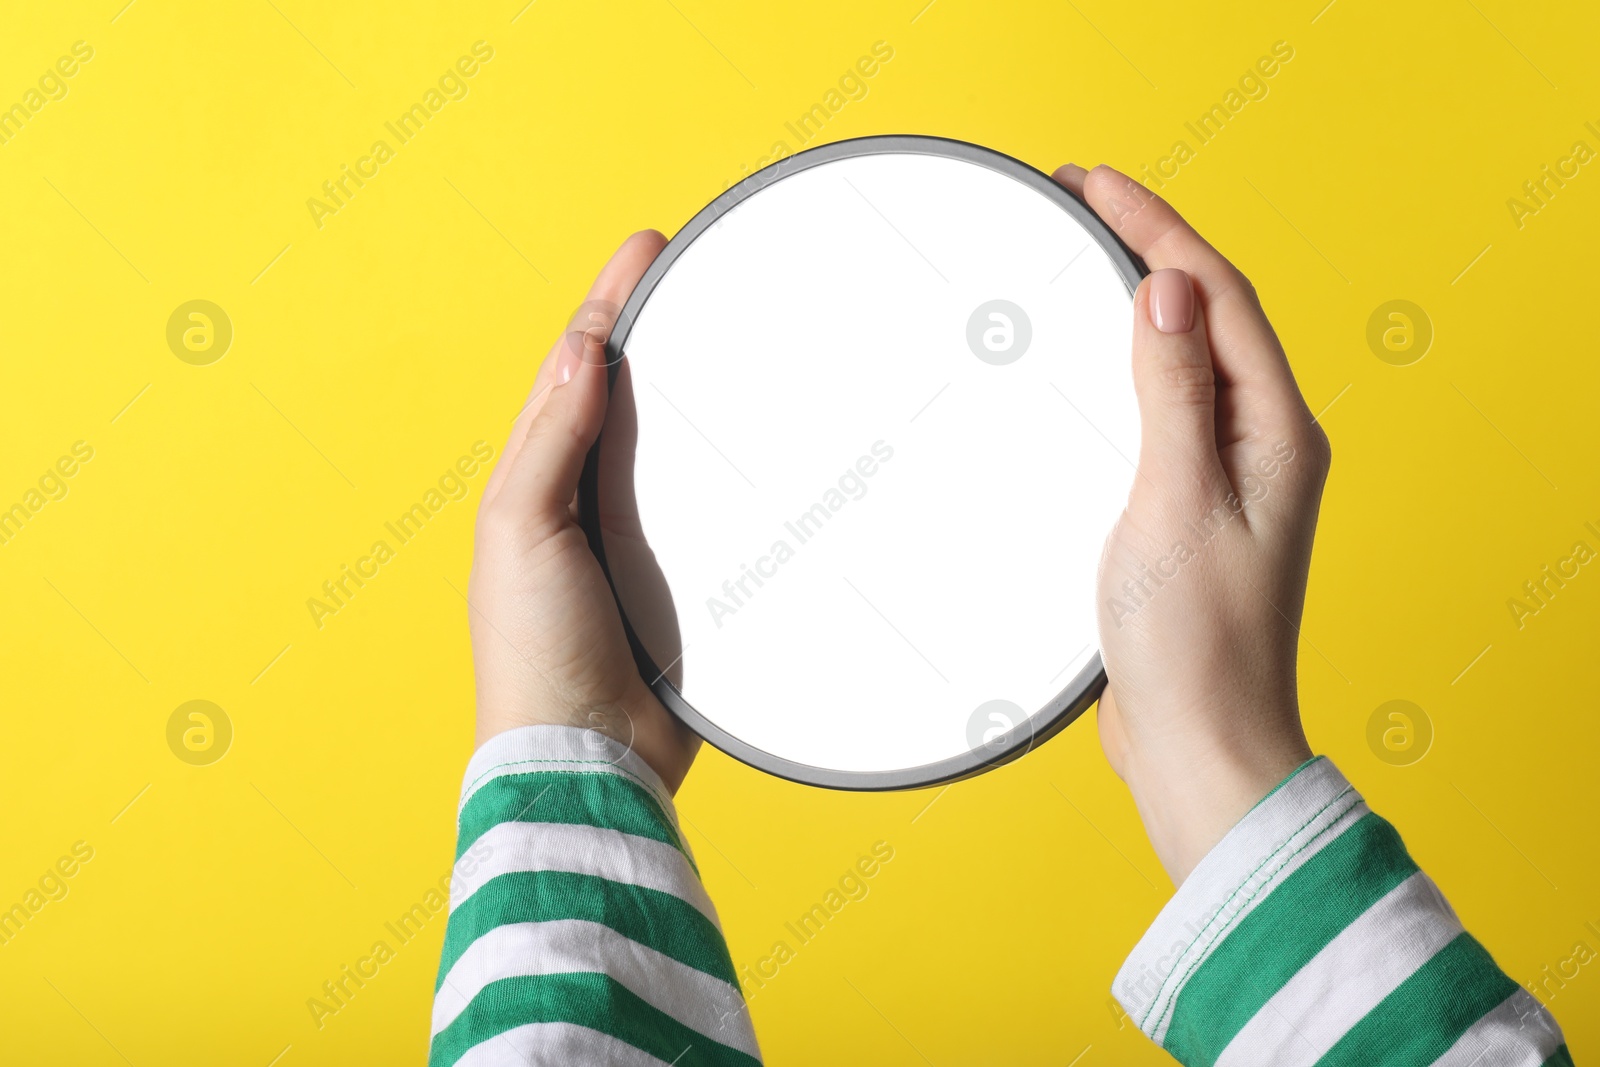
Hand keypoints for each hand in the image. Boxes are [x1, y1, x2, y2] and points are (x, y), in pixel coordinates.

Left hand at [467, 230, 700, 792]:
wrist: (590, 754)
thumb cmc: (536, 651)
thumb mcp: (521, 531)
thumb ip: (551, 443)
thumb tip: (581, 355)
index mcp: (535, 483)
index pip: (573, 371)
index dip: (605, 306)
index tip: (643, 248)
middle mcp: (584, 504)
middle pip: (623, 397)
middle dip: (650, 330)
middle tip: (688, 269)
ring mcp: (637, 542)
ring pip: (671, 448)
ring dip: (693, 392)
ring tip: (726, 330)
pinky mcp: (685, 581)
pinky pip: (710, 507)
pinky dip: (730, 468)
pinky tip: (759, 445)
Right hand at [1054, 164, 1329, 884]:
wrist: (1196, 745)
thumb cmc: (1196, 647)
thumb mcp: (1175, 506)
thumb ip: (1172, 397)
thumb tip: (1167, 292)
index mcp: (1275, 434)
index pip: (1219, 298)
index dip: (1159, 227)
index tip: (1096, 183)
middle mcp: (1261, 444)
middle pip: (1206, 315)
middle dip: (1147, 245)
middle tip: (1079, 200)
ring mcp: (1225, 475)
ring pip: (1181, 357)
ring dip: (1134, 299)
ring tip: (1080, 253)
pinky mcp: (1186, 505)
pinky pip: (1158, 407)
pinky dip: (1119, 365)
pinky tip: (1087, 360)